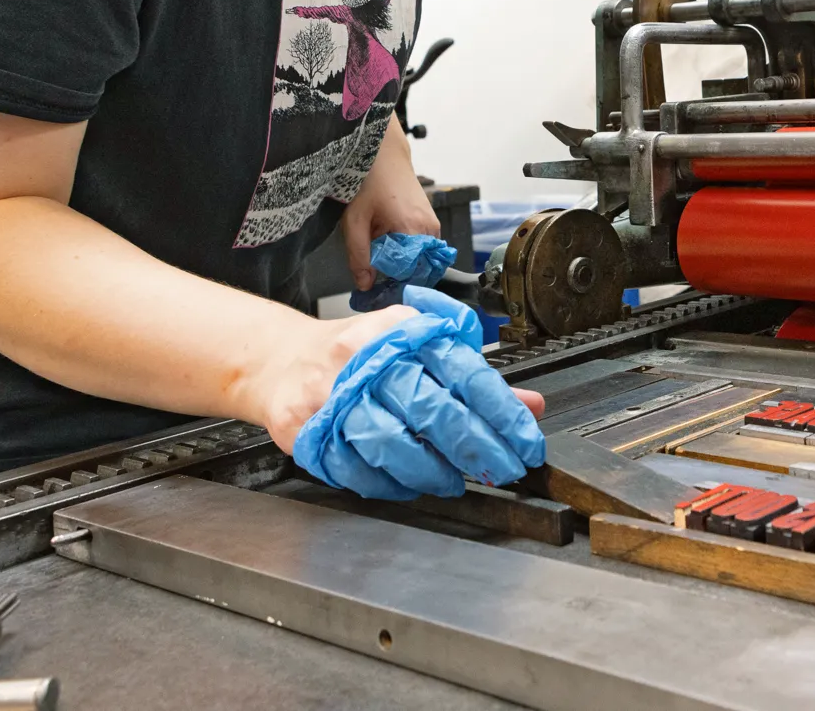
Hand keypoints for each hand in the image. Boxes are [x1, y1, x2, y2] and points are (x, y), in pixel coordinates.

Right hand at [256, 303, 543, 457]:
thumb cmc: (359, 353)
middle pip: (432, 410)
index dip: (502, 412)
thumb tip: (530, 407)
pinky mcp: (305, 427)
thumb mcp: (417, 346)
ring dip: (433, 472)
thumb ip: (473, 378)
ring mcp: (330, 394)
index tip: (526, 442)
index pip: (464, 371)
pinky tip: (408, 483)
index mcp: (401, 331)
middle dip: (476, 448)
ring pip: (394, 445)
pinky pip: (356, 469)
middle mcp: (365, 358)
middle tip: (502, 469)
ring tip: (453, 479)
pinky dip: (389, 484)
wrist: (283, 360)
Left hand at [343, 127, 438, 290]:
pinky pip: (422, 248)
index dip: (390, 284)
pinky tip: (389, 245)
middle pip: (417, 269)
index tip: (374, 290)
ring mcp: (434, 226)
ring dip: (401, 262)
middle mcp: (430, 230)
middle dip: (396, 275)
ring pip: (420, 259)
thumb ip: (360, 256)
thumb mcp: (355, 222)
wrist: (384, 155)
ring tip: (380, 257)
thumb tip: (365, 286)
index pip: (409, 274)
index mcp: (414, 230)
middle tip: (374, 276)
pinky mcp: (432, 222)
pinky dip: (406, 251)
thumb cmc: (368, 182)